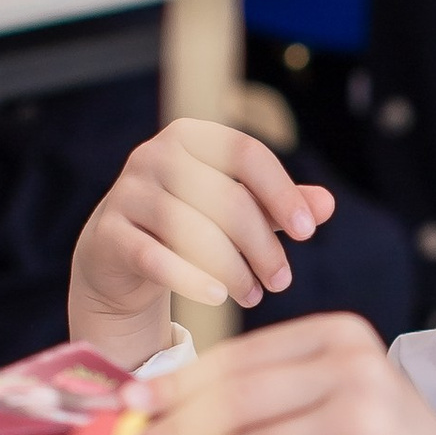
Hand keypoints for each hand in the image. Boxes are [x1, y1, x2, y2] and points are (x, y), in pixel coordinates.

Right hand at [67, 119, 332, 367]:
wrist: (116, 254)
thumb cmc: (188, 224)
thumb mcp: (236, 211)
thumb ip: (279, 205)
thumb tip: (327, 205)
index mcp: (190, 137)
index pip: (245, 153)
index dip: (281, 192)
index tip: (307, 233)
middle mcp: (154, 155)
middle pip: (224, 198)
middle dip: (262, 245)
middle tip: (282, 282)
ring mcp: (127, 193)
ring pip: (192, 230)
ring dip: (233, 269)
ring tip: (254, 295)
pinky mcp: (108, 233)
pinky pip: (155, 257)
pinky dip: (190, 279)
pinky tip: (218, 298)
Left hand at [132, 318, 435, 434]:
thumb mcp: (342, 408)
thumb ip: (274, 399)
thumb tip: (167, 411)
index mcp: (345, 336)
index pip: (240, 357)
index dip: (178, 382)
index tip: (130, 402)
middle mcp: (354, 367)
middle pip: (234, 396)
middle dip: (170, 426)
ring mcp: (360, 417)